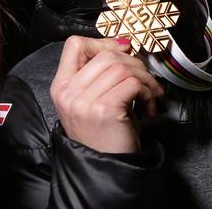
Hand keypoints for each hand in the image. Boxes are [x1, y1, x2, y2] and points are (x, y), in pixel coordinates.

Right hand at [50, 36, 164, 153]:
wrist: (106, 170)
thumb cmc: (104, 136)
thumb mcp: (90, 101)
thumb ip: (99, 75)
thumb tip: (123, 46)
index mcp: (61, 87)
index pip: (74, 45)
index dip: (101, 42)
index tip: (122, 50)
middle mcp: (69, 93)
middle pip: (105, 54)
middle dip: (133, 62)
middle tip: (146, 78)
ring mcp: (84, 101)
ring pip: (122, 67)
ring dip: (145, 78)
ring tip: (150, 93)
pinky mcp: (104, 109)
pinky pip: (133, 83)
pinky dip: (148, 90)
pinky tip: (148, 105)